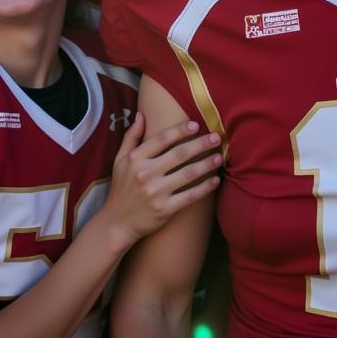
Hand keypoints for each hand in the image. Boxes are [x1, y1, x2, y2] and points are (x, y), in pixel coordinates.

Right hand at [103, 114, 220, 248]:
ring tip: (219, 157)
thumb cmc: (121, 189)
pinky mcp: (165, 209)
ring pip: (188, 174)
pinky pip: (190, 196)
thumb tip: (141, 114)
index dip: (180, 130)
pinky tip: (215, 180)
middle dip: (200, 144)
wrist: (117, 222)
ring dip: (206, 164)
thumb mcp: (119, 160)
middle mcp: (145, 174)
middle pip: (179, 154)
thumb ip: (131, 136)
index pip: (161, 139)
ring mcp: (156, 192)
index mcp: (135, 159)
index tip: (196, 124)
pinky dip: (205, 187)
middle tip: (216, 137)